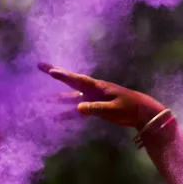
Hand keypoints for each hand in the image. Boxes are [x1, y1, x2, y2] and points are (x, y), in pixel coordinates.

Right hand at [38, 63, 165, 129]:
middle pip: (71, 82)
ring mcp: (93, 98)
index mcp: (98, 87)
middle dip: (57, 74)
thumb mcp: (113, 108)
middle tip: (41, 66)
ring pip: (71, 97)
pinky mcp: (95, 107)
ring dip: (57, 98)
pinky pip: (77, 109)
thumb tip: (78, 107)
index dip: (65, 76)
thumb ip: (96, 108)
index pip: (79, 80)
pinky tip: (56, 118)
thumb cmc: (129, 107)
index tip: (52, 72)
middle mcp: (93, 90)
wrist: (141, 112)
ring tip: (41, 99)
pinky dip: (67, 113)